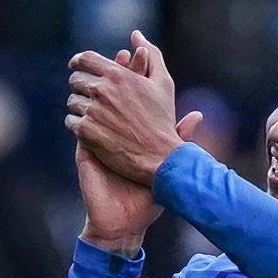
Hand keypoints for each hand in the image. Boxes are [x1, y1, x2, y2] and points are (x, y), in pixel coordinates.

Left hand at [66, 31, 201, 184]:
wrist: (160, 156)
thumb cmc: (162, 120)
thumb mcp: (162, 83)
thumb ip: (151, 55)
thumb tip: (136, 35)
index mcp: (117, 74)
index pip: (85, 59)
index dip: (79, 62)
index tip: (77, 67)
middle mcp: (101, 90)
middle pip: (76, 80)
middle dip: (81, 87)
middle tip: (88, 96)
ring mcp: (92, 111)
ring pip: (72, 102)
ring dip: (80, 107)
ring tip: (91, 115)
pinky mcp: (86, 131)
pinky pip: (71, 121)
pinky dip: (78, 125)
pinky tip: (89, 129)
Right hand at [74, 45, 201, 255]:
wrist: (125, 222)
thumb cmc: (147, 197)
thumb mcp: (166, 166)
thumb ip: (179, 138)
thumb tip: (198, 115)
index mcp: (133, 134)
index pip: (133, 97)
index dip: (136, 76)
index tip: (141, 55)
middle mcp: (114, 134)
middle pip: (113, 95)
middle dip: (117, 73)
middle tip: (125, 56)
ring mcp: (98, 142)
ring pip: (94, 107)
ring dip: (98, 87)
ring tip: (107, 71)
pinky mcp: (85, 153)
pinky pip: (79, 128)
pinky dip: (83, 113)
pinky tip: (87, 101)